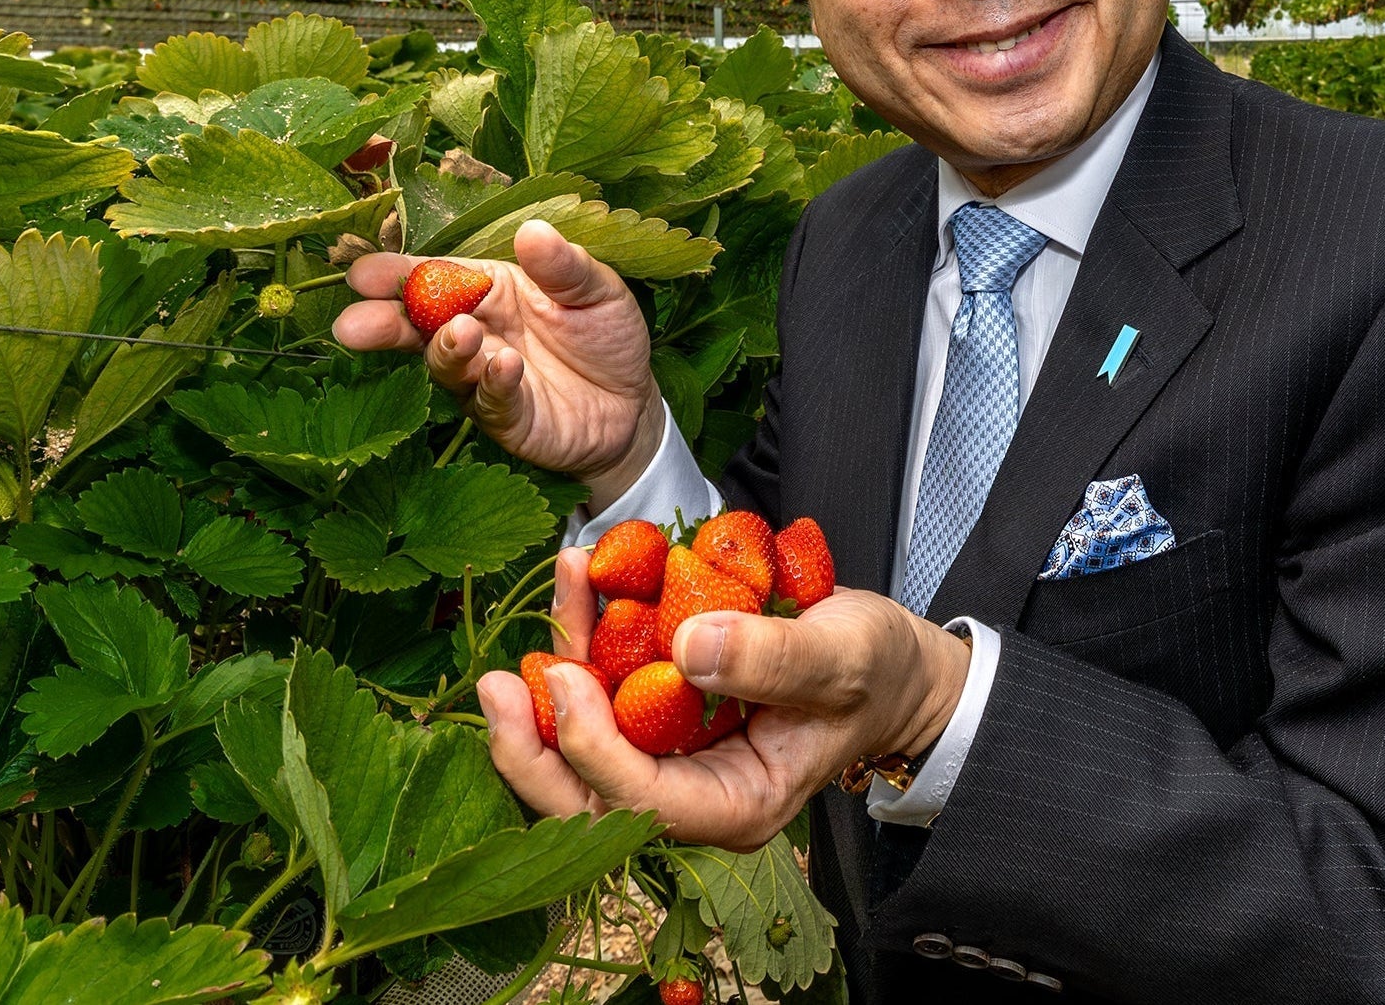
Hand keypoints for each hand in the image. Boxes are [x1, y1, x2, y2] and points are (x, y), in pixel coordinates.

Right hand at [332, 222, 664, 502]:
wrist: (633, 405)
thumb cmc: (605, 336)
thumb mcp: (596, 290)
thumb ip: (563, 265)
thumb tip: (531, 229)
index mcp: (489, 289)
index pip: (434, 277)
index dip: (396, 275)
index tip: (362, 274)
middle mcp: (476, 332)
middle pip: (419, 326)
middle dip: (384, 324)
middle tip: (355, 325)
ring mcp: (484, 378)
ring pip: (448, 365)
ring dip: (447, 348)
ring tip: (460, 331)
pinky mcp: (507, 417)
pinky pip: (491, 400)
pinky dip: (494, 383)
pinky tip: (504, 366)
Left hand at [477, 551, 971, 848]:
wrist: (890, 665)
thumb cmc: (876, 671)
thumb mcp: (842, 657)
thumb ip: (772, 658)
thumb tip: (688, 646)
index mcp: (736, 805)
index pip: (641, 802)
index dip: (591, 750)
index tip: (563, 682)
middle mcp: (689, 792)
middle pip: (586, 796)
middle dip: (531, 745)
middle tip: (495, 685)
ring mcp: (669, 754)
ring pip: (582, 739)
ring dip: (553, 673)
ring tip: (553, 590)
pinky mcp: (658, 713)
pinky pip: (603, 690)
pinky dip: (583, 639)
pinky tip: (580, 579)